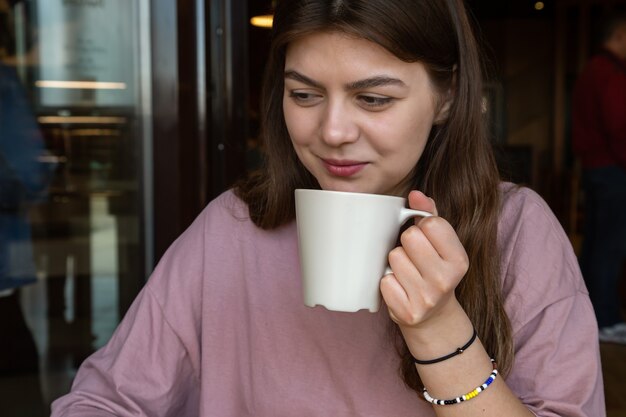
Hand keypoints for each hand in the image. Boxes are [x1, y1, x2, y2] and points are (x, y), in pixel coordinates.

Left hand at [380, 190, 468, 330]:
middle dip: (406, 244)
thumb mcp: (440, 244)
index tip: (426, 239)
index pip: (431, 223)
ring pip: (394, 258)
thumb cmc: (433, 270)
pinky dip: (388, 282)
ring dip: (395, 263)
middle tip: (414, 258)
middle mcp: (446, 280)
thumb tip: (415, 194)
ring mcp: (427, 298)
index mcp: (459, 260)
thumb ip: (429, 214)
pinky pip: (384, 281)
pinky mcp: (407, 312)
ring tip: (407, 273)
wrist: (432, 317)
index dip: (422, 227)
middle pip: (409, 238)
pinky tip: (400, 288)